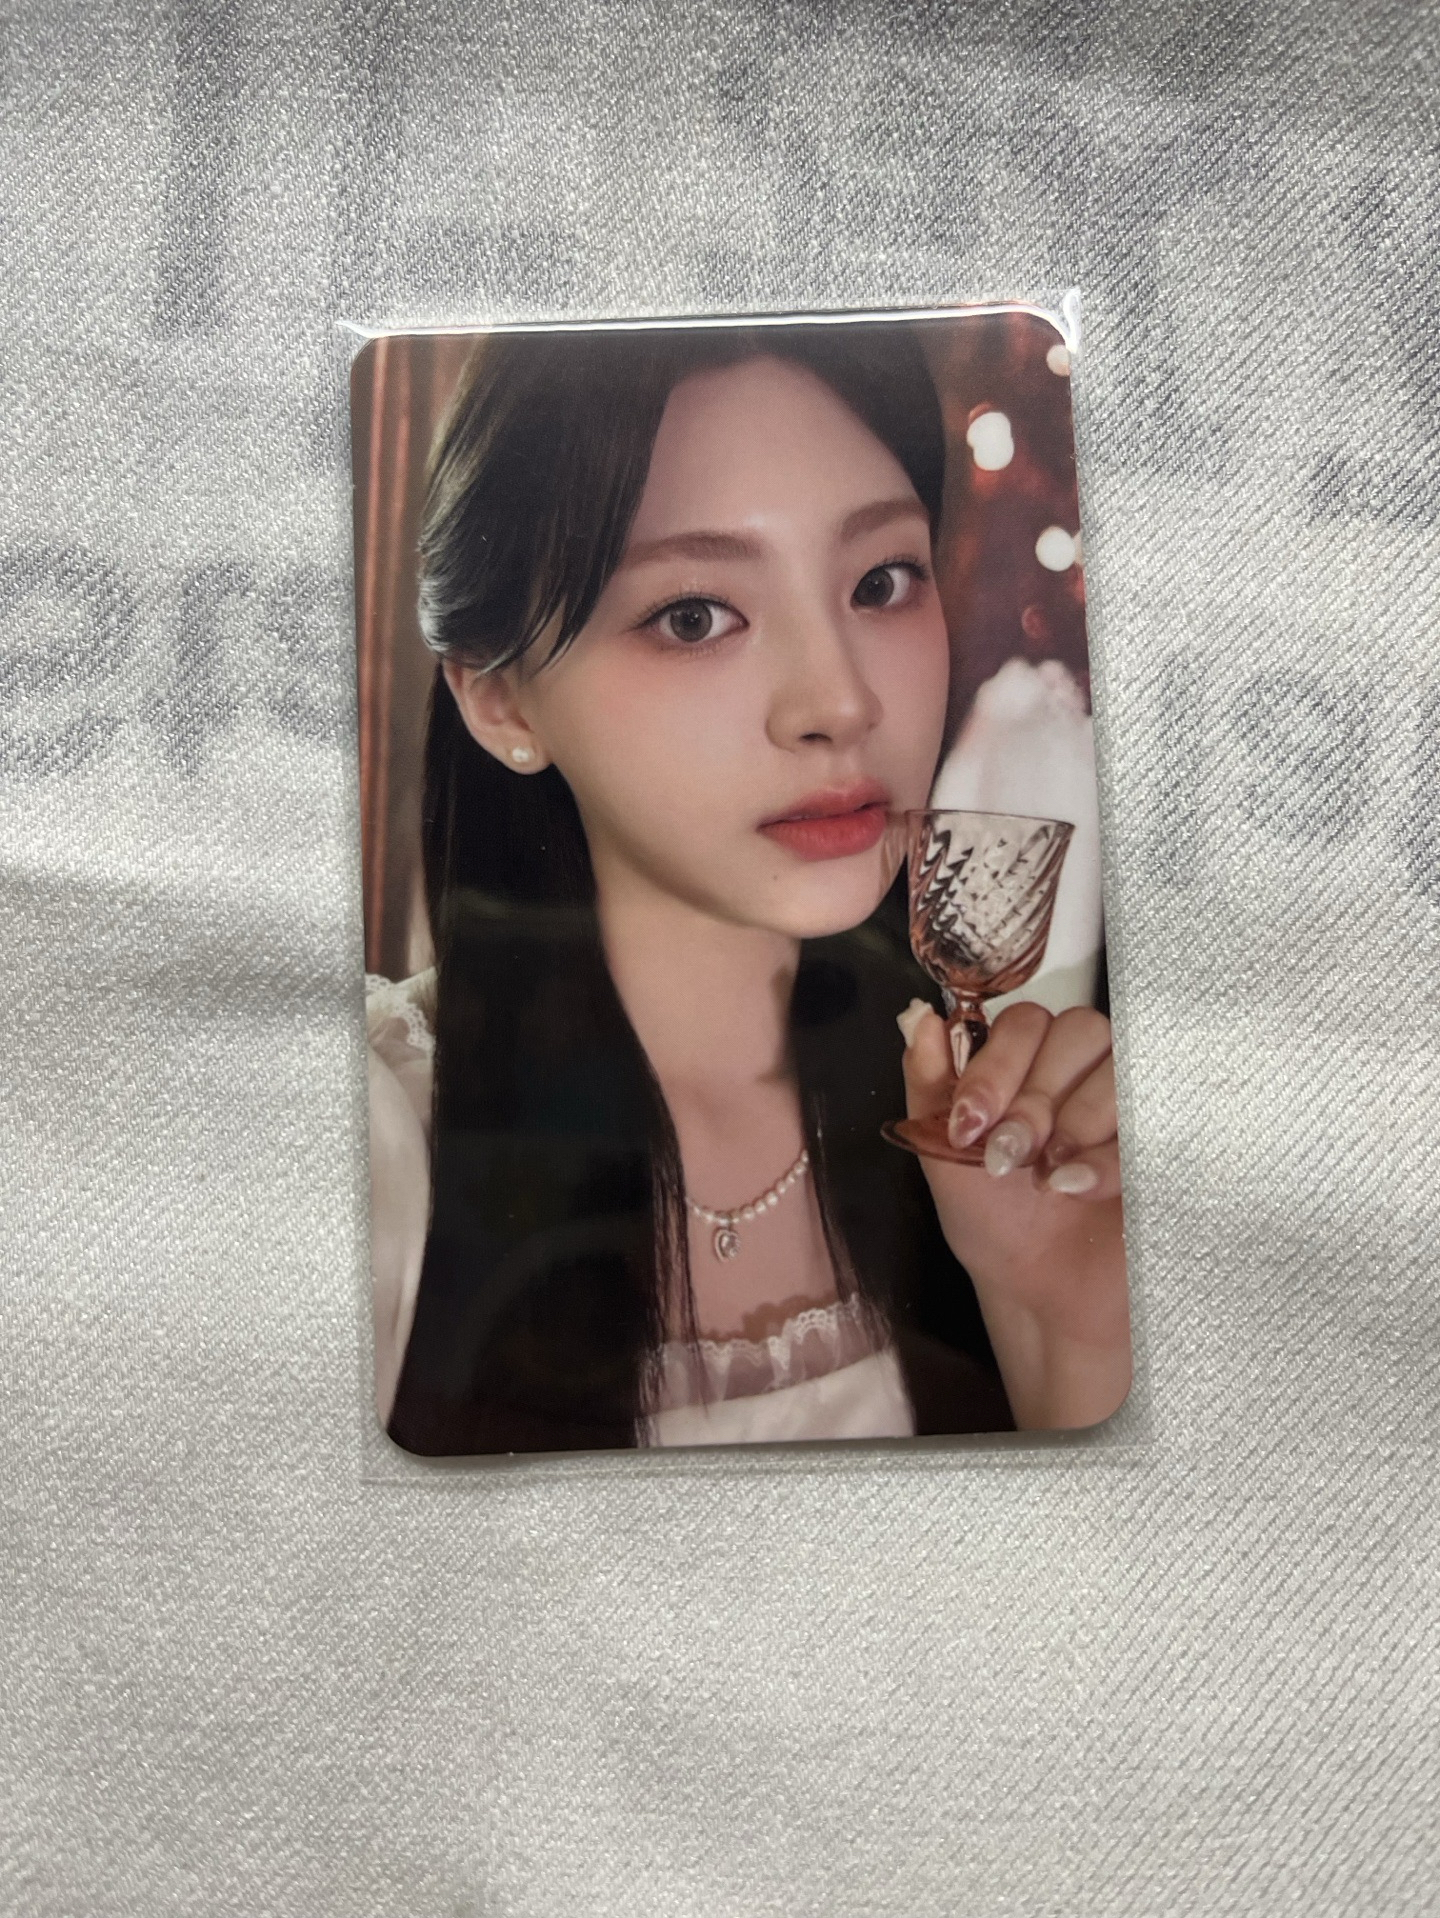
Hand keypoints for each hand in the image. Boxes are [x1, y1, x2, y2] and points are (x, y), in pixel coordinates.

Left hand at [898, 999, 1130, 1429]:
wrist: (1043, 1294)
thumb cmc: (996, 1222)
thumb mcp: (941, 1152)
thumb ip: (929, 1082)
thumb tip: (919, 1017)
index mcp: (1032, 1062)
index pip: (1025, 1020)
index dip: (996, 1065)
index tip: (967, 1124)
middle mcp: (1086, 1069)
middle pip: (1079, 1030)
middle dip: (1033, 1097)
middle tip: (1006, 1157)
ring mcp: (1134, 1101)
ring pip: (1117, 1067)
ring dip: (1072, 1123)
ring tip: (1045, 1180)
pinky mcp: (1168, 1139)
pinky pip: (1151, 1118)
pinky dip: (1106, 1157)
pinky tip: (1076, 1189)